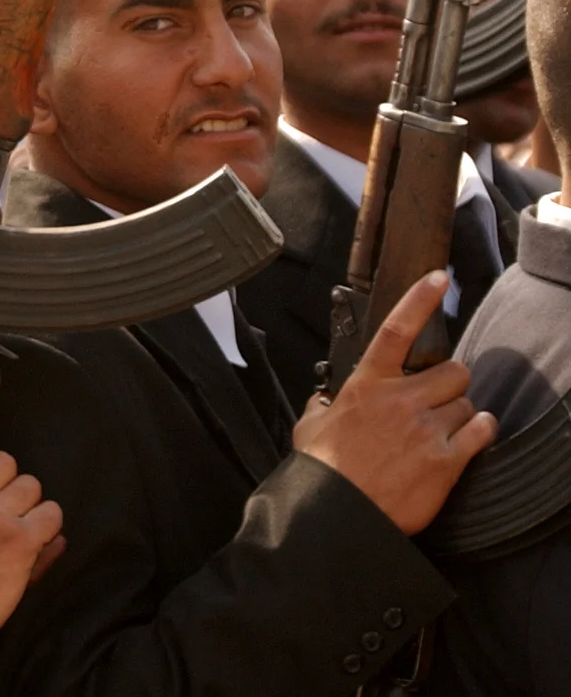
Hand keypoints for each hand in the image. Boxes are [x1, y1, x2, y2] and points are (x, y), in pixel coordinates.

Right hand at [293, 271, 496, 534]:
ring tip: (441, 432)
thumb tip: (323, 401)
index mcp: (366, 385)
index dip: (419, 299)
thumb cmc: (323, 471)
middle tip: (436, 403)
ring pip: (468, 402)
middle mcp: (399, 399)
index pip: (396, 330)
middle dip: (448, 385)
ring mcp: (426, 427)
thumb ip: (321, 405)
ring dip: (460, 414)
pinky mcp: (447, 458)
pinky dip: (480, 432)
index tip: (437, 278)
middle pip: (452, 371)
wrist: (339, 514)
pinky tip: (467, 440)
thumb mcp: (309, 427)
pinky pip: (482, 430)